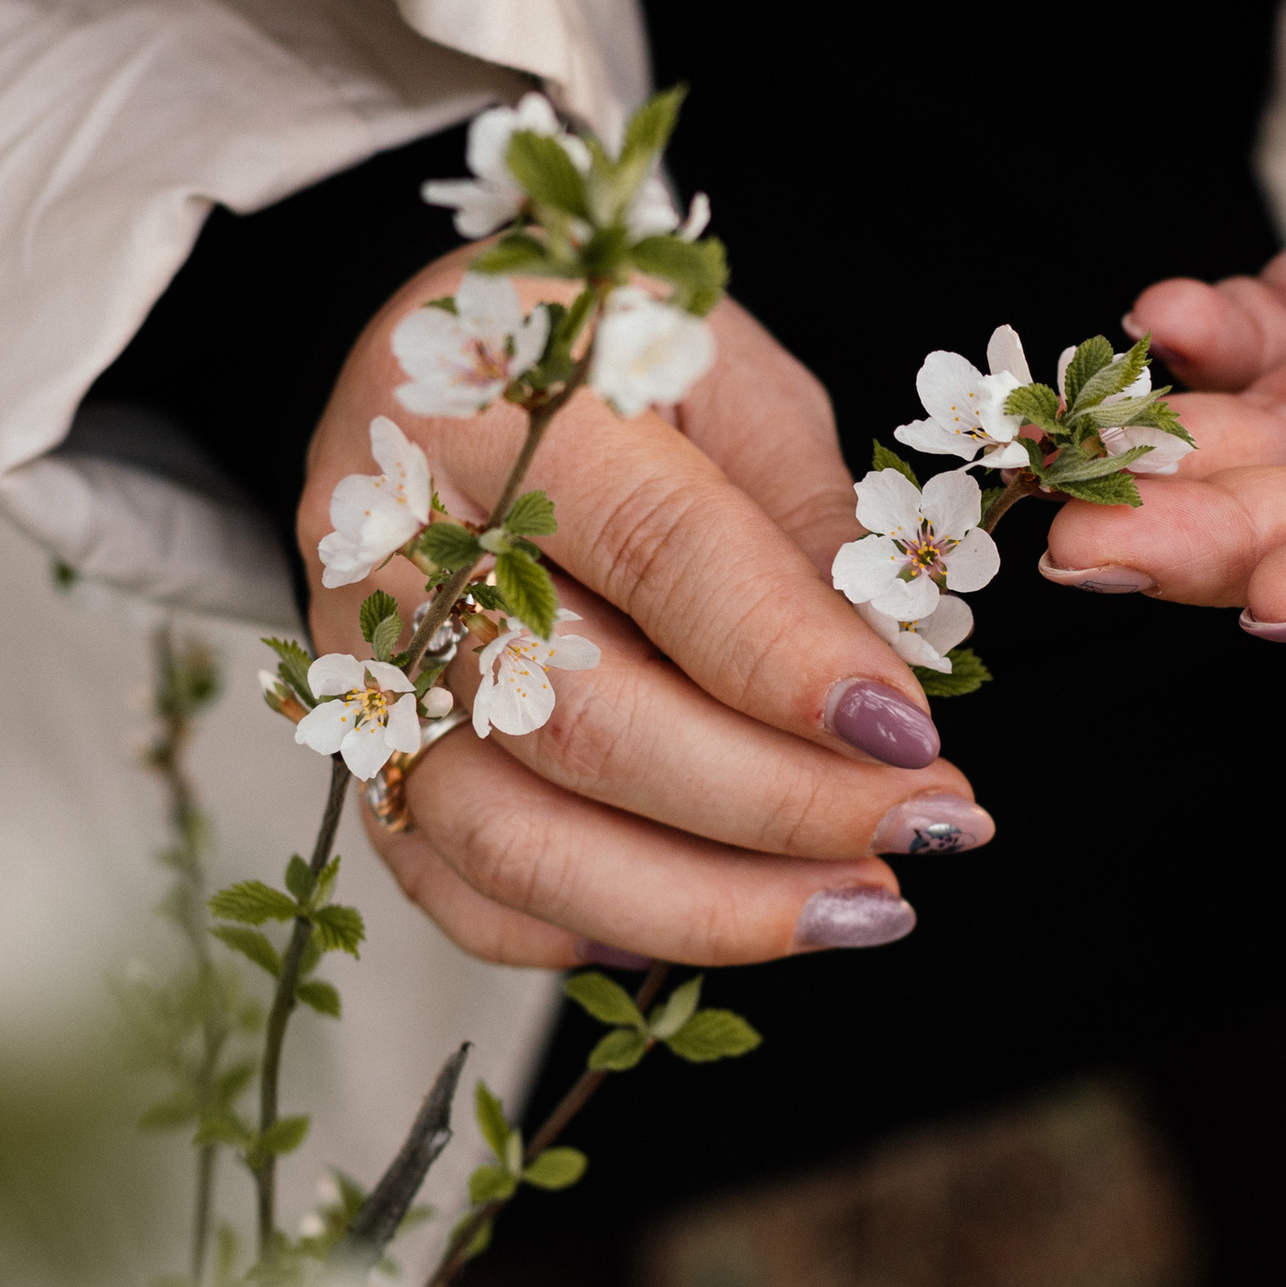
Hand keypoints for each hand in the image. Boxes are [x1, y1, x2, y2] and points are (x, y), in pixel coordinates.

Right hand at [303, 277, 987, 967]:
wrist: (450, 361)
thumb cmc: (609, 354)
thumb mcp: (729, 375)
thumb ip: (803, 520)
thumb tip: (893, 688)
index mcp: (481, 395)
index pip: (652, 550)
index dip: (788, 658)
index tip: (911, 733)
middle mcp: (391, 541)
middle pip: (578, 720)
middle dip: (776, 803)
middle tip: (926, 822)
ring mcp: (358, 666)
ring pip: (512, 838)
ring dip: (706, 904)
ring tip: (860, 904)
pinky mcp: (360, 752)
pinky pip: (456, 889)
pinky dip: (594, 932)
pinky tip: (727, 920)